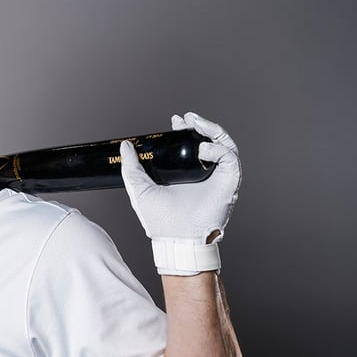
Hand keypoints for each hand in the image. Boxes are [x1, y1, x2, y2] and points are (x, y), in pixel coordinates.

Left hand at [120, 113, 240, 274]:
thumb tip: (126, 145)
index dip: (185, 130)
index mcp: (187, 173)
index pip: (191, 145)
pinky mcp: (229, 182)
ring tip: (196, 123)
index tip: (175, 121)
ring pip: (224, 144)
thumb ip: (131, 167)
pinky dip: (217, 149)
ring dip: (212, 130)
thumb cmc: (160, 219)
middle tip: (187, 118)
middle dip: (200, 125)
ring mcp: (218, 177)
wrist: (175, 238)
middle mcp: (205, 173)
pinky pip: (229, 158)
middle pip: (209, 140)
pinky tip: (202, 148)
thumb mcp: (139, 188)